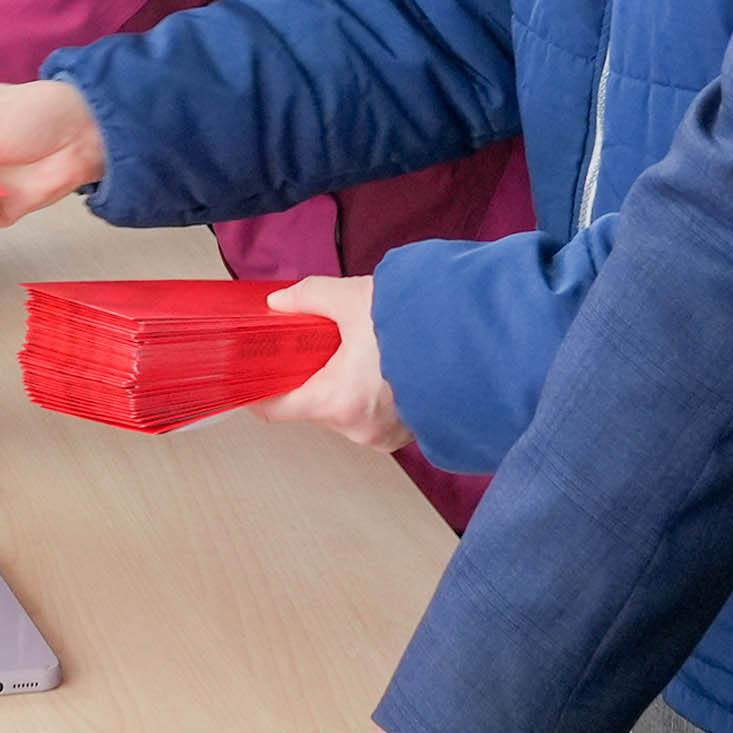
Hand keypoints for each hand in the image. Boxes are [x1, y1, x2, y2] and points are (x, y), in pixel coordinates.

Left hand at [250, 276, 405, 452]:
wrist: (484, 341)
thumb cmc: (418, 323)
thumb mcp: (356, 299)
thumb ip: (311, 298)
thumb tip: (279, 303)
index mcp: (338, 401)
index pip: (276, 408)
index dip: (256, 388)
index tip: (248, 372)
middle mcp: (360, 429)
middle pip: (314, 405)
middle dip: (311, 374)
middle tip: (315, 342)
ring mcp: (389, 435)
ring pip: (347, 409)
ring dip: (345, 382)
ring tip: (359, 348)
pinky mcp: (413, 431)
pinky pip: (377, 414)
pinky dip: (373, 391)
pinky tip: (385, 364)